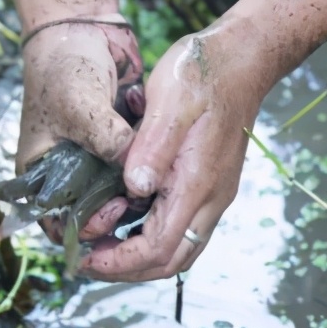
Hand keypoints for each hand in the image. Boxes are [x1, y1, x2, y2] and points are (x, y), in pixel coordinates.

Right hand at [17, 15, 144, 240]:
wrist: (81, 27)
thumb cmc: (65, 67)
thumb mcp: (81, 107)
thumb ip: (107, 141)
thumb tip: (138, 172)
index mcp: (40, 173)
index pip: (60, 221)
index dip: (88, 225)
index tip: (115, 209)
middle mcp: (65, 171)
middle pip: (92, 213)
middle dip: (117, 213)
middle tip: (141, 203)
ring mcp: (92, 157)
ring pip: (116, 192)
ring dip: (134, 190)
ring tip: (155, 186)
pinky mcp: (117, 142)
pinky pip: (132, 166)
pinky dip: (144, 166)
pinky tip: (160, 160)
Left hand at [78, 20, 271, 280]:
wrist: (241, 58)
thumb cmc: (202, 73)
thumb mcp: (169, 101)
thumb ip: (151, 147)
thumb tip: (133, 189)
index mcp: (197, 183)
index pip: (158, 248)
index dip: (119, 262)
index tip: (85, 257)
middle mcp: (210, 197)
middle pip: (171, 260)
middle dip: (127, 269)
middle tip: (88, 260)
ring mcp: (214, 192)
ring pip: (181, 248)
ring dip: (141, 256)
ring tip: (103, 245)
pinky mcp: (211, 182)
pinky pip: (184, 227)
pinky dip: (153, 236)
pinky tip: (127, 218)